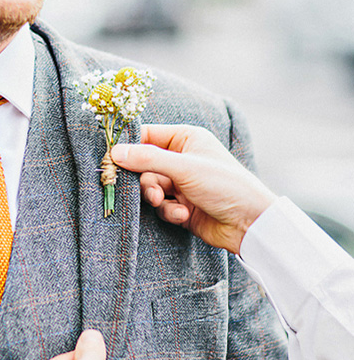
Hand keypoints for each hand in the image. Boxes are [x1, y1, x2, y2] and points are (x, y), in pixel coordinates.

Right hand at [111, 124, 276, 254]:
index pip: (146, 136)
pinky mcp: (181, 205)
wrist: (249, 223)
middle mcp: (181, 158)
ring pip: (150, 188)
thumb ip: (148, 159)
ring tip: (169, 205)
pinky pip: (161, 206)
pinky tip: (183, 215)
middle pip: (144, 166)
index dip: (129, 148)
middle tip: (150, 193)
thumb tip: (114, 152)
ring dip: (157, 199)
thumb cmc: (224, 185)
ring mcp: (181, 183)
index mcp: (185, 138)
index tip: (111, 160)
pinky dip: (168, 211)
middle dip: (146, 182)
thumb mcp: (184, 168)